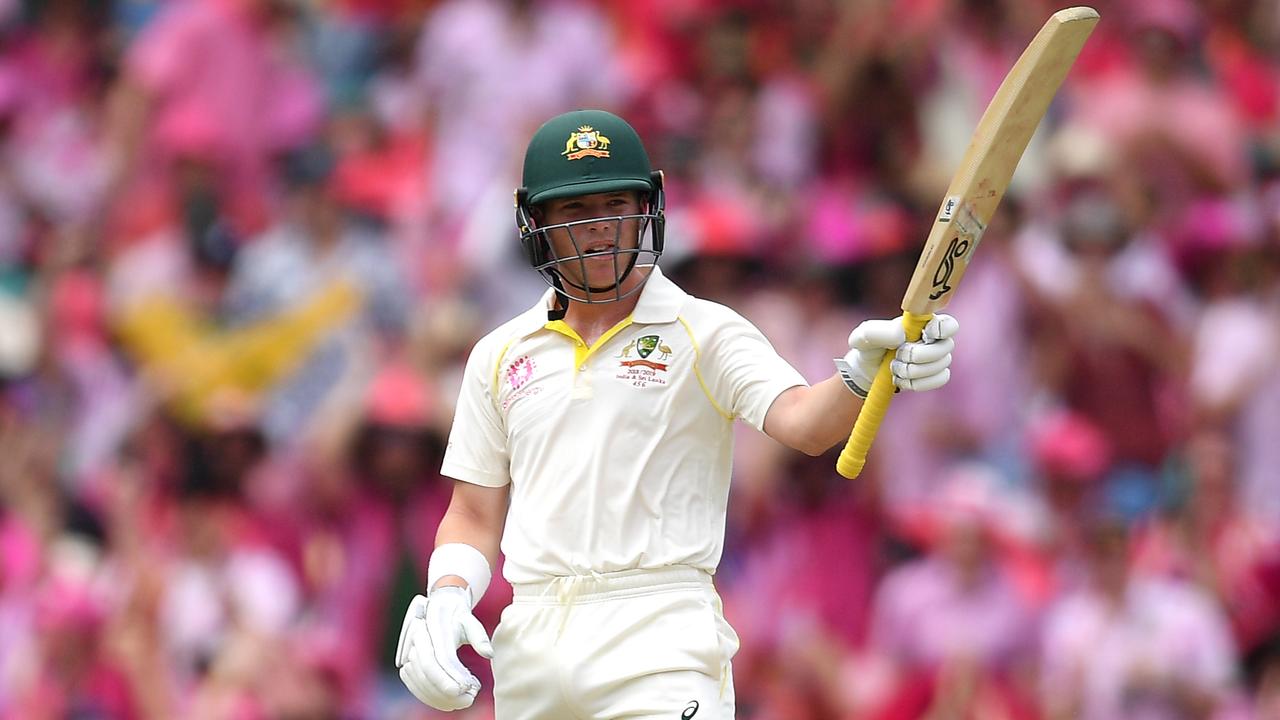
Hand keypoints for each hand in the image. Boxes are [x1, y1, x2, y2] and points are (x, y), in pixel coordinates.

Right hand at [395, 587, 493, 710]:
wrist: (438, 606)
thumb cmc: (457, 616)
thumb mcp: (470, 620)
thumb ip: (479, 636)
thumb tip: (489, 654)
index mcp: (436, 625)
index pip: (442, 655)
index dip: (453, 674)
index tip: (468, 689)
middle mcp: (418, 636)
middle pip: (427, 668)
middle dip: (445, 688)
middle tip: (467, 700)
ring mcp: (409, 648)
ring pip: (417, 677)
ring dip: (436, 695)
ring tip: (460, 703)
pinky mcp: (406, 659)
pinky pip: (411, 681)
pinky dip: (426, 695)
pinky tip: (445, 702)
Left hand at [844, 314, 957, 393]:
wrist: (868, 371)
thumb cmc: (869, 347)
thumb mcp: (864, 337)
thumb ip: (877, 332)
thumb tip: (901, 336)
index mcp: (922, 323)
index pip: (948, 323)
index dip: (941, 329)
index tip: (924, 334)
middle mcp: (935, 339)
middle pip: (946, 347)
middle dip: (918, 355)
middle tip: (897, 356)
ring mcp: (938, 358)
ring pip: (941, 365)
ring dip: (913, 371)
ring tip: (895, 368)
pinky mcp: (936, 375)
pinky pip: (939, 379)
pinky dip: (918, 383)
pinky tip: (903, 380)